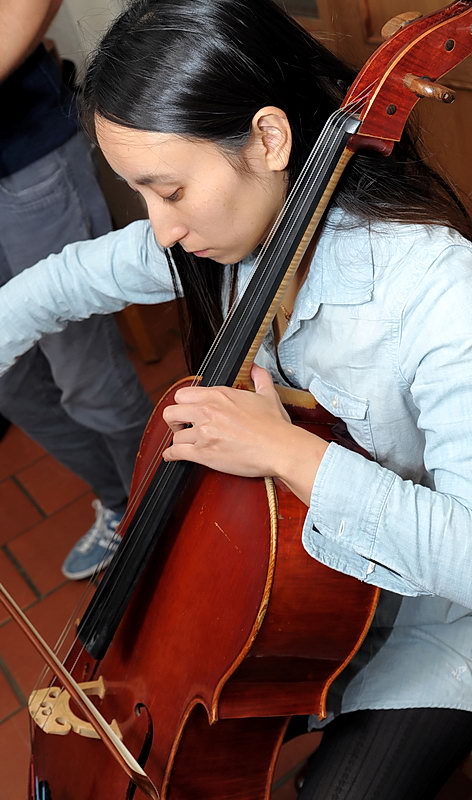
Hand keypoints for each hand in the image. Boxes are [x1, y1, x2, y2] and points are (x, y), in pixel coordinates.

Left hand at [162, 364, 327, 504]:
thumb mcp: (268, 395)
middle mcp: (207, 411)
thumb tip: (256, 367)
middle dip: (175, 421)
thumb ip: (260, 378)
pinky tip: (172, 456)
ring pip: (175, 436)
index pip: (183, 394)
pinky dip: (172, 456)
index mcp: (218, 395)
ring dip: (179, 441)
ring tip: (185, 444)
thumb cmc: (275, 425)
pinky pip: (176, 453)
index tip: (189, 411)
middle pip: (171, 412)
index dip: (184, 404)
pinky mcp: (203, 453)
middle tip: (183, 426)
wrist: (280, 448)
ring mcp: (203, 432)